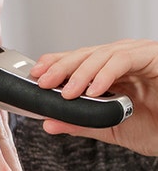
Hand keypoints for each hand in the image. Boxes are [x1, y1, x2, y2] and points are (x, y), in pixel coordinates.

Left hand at [30, 38, 157, 155]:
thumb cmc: (157, 124)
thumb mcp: (113, 127)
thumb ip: (82, 123)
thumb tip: (50, 122)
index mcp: (107, 69)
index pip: (75, 60)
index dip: (54, 63)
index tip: (35, 75)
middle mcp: (118, 57)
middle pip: (82, 55)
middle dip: (60, 68)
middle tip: (43, 82)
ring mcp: (133, 54)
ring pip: (99, 54)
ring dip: (80, 73)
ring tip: (67, 91)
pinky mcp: (149, 55)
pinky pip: (122, 60)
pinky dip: (106, 74)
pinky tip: (94, 89)